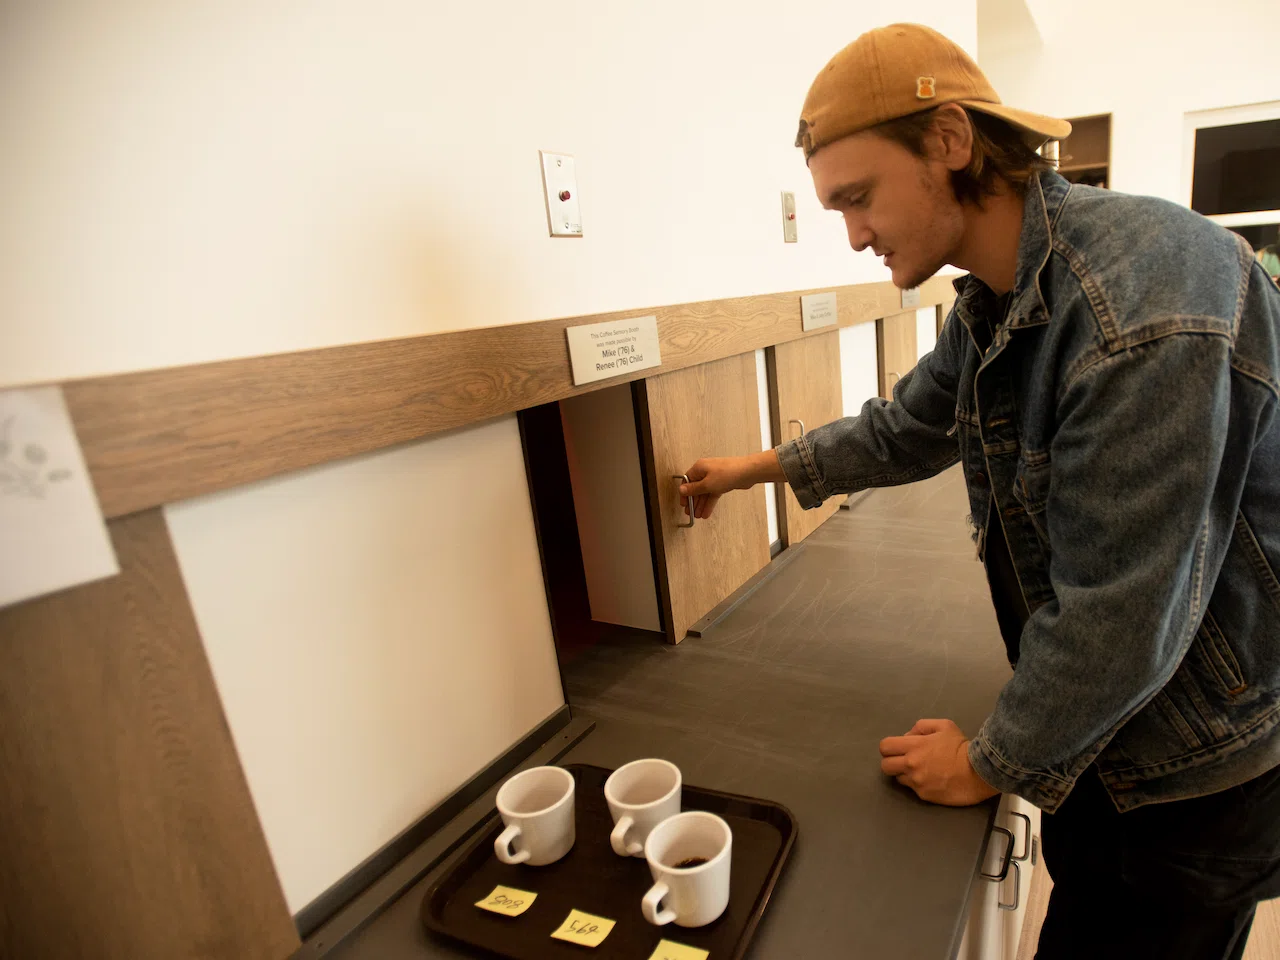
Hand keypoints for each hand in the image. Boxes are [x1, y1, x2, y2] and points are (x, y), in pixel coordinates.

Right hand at [678, 453, 775, 519]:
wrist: (747, 472)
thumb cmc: (728, 473)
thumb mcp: (707, 484)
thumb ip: (693, 489)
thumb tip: (681, 490)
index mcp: (699, 468)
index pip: (687, 481)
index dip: (684, 493)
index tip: (683, 504)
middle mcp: (706, 471)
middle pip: (696, 488)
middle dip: (693, 501)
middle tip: (690, 512)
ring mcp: (715, 477)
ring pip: (705, 493)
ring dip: (701, 504)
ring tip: (698, 515)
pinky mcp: (723, 483)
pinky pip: (713, 494)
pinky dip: (710, 503)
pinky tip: (707, 512)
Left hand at [879, 719, 999, 805]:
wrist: (978, 772)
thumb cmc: (961, 746)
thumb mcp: (943, 725)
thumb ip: (921, 726)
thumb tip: (908, 736)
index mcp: (913, 746)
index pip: (885, 747)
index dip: (889, 747)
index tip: (899, 748)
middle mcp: (911, 765)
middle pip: (885, 766)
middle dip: (891, 762)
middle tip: (904, 761)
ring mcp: (916, 782)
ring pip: (898, 779)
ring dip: (905, 774)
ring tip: (920, 771)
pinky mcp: (924, 795)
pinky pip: (913, 789)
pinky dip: (918, 784)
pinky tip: (931, 780)